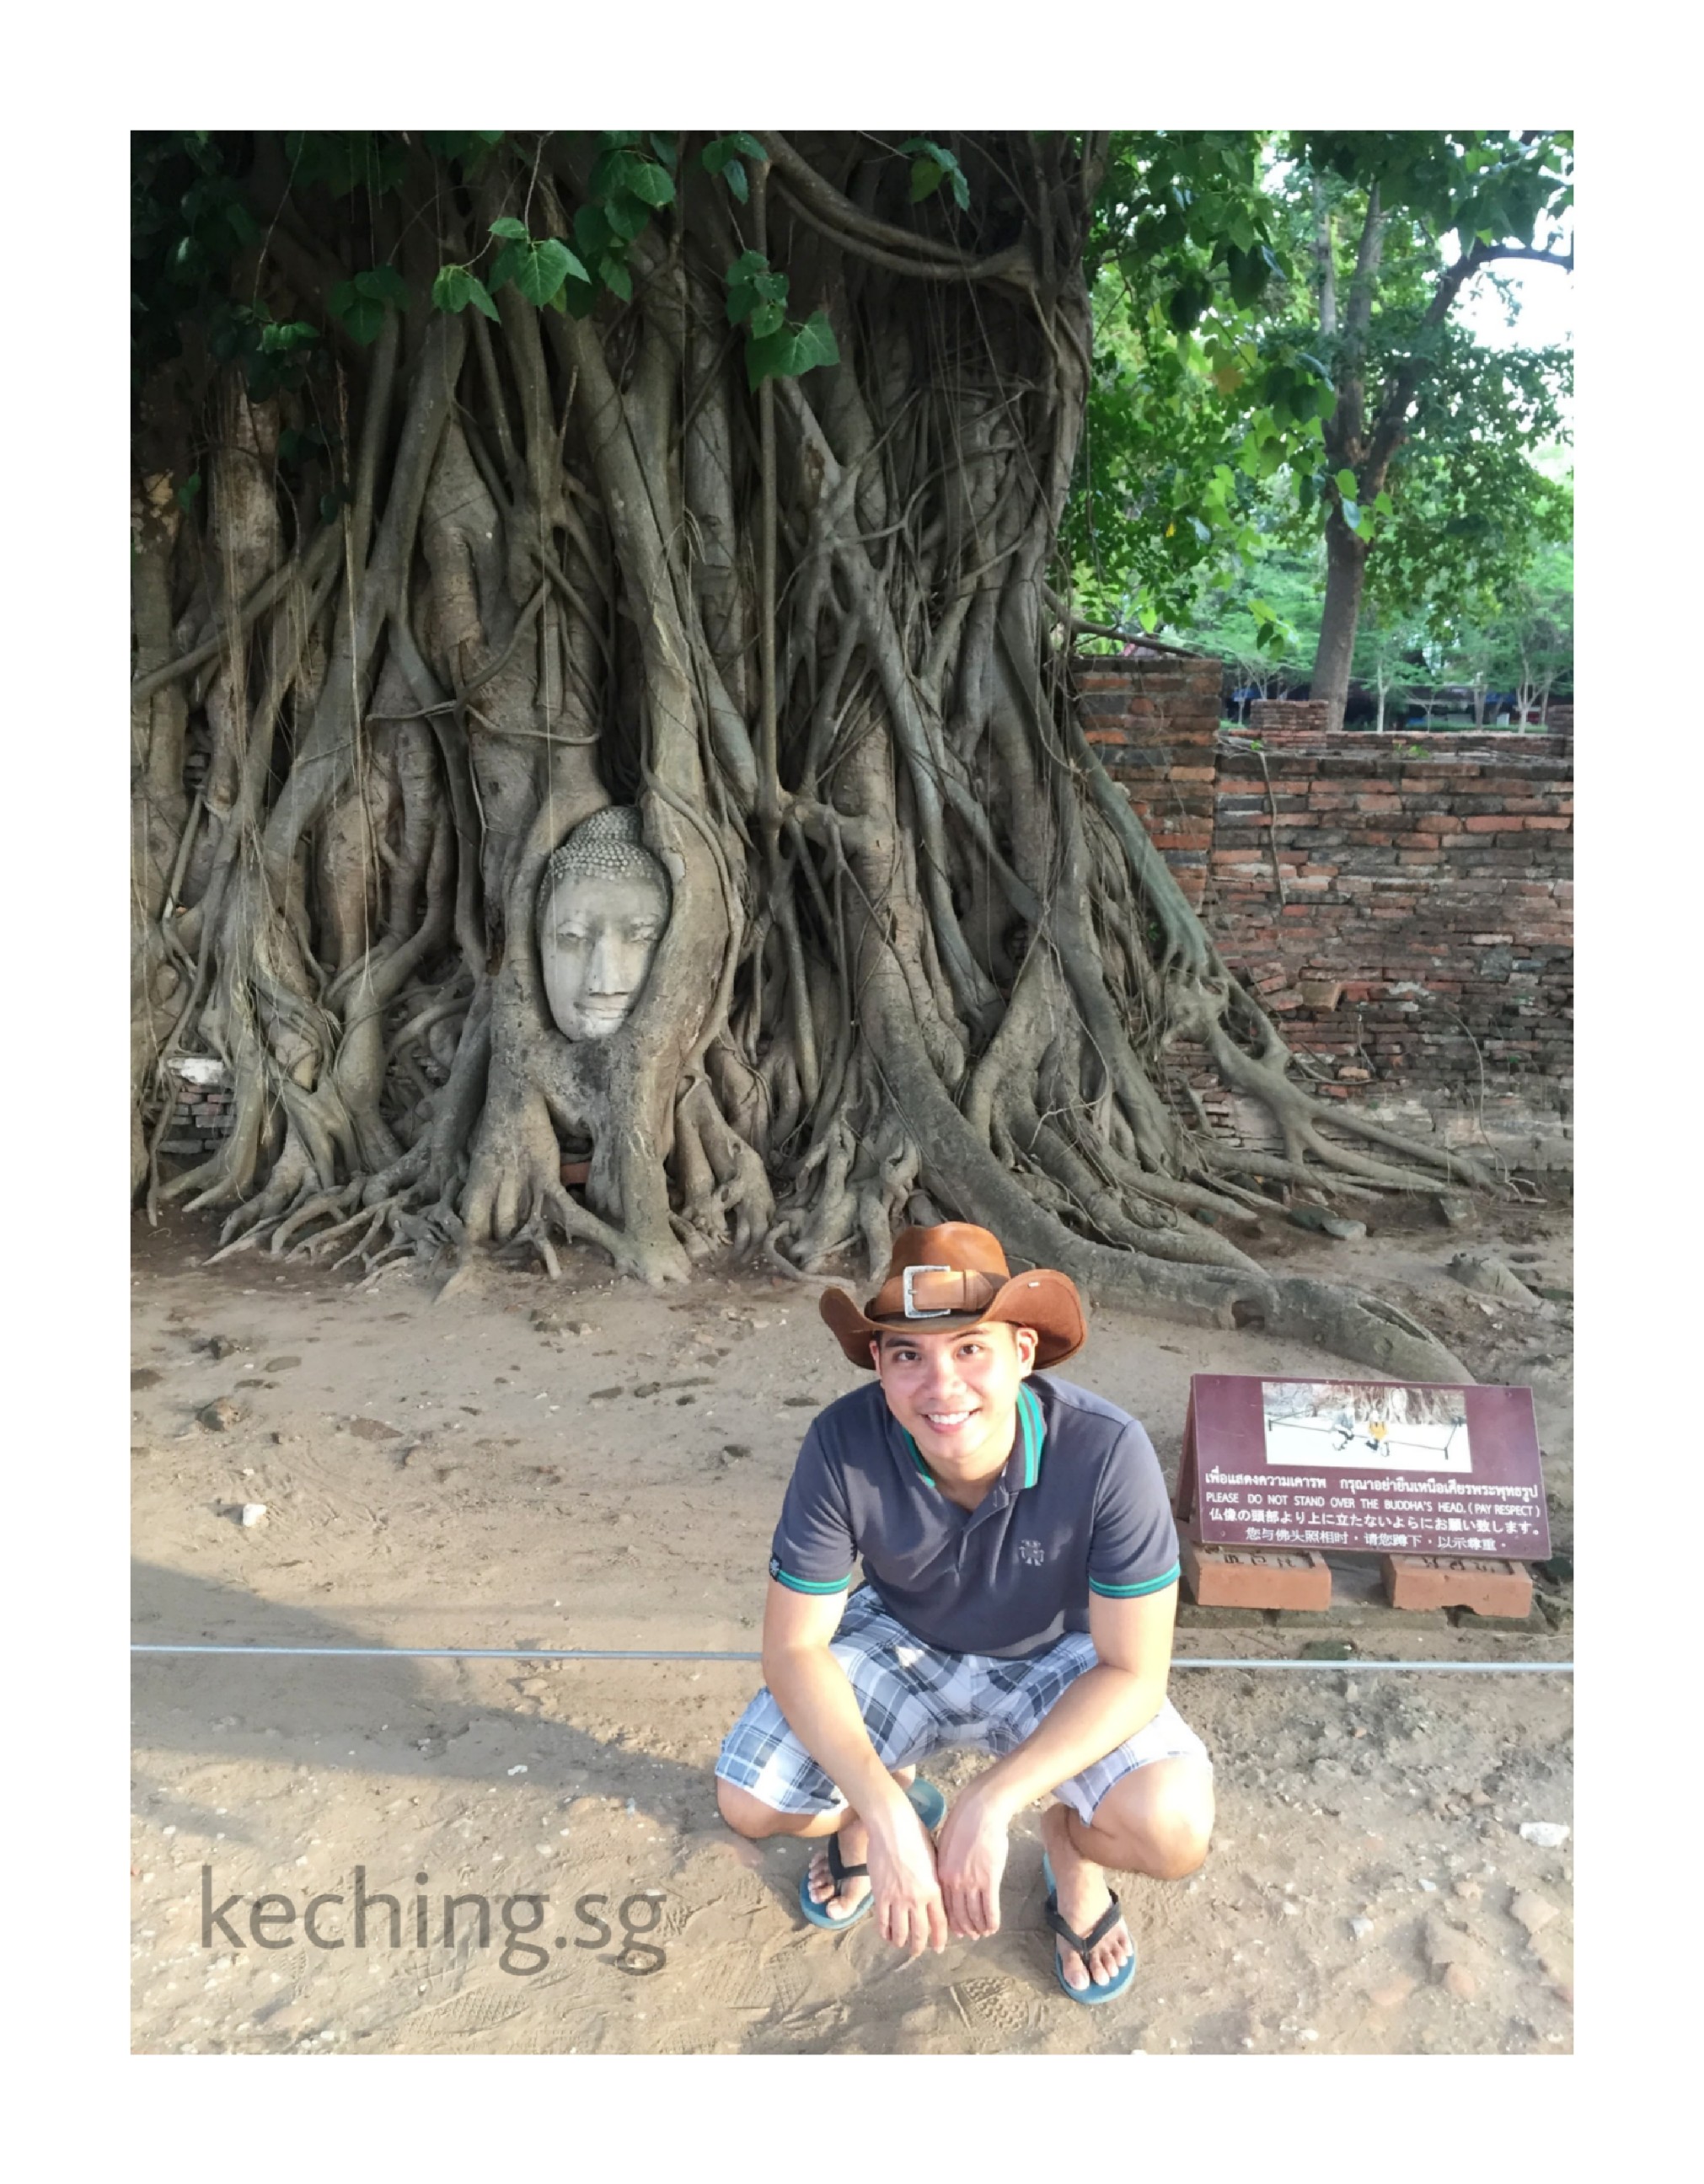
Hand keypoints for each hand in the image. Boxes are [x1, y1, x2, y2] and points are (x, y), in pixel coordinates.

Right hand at [864, 1798, 948, 1956]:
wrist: (892, 1825)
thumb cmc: (915, 1835)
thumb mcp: (933, 1858)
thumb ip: (934, 1880)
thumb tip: (934, 1893)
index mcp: (934, 1889)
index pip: (939, 1923)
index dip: (939, 1939)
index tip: (938, 1947)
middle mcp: (917, 1898)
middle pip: (920, 1932)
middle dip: (919, 1946)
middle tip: (917, 1952)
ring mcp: (898, 1898)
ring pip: (900, 1931)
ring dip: (901, 1942)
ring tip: (900, 1945)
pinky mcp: (880, 1895)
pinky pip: (882, 1922)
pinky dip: (885, 1932)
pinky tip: (886, 1935)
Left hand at [933, 1784, 1011, 1938]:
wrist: (980, 1810)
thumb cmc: (962, 1822)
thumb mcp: (945, 1844)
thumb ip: (946, 1864)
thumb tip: (948, 1876)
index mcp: (941, 1873)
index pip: (945, 1906)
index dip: (951, 1920)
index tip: (956, 1928)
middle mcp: (954, 1882)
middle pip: (958, 1914)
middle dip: (965, 1928)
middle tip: (971, 1935)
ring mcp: (972, 1882)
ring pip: (975, 1914)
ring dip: (980, 1927)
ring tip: (983, 1933)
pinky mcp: (990, 1879)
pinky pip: (990, 1908)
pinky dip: (992, 1921)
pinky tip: (994, 1927)